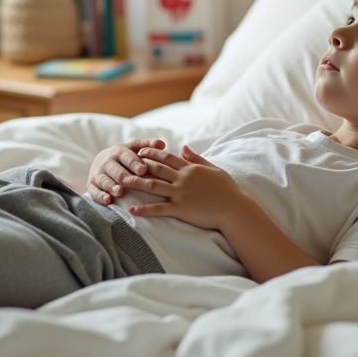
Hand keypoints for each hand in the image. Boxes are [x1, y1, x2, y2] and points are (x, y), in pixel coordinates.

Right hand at [87, 139, 165, 203]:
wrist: (101, 162)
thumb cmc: (124, 157)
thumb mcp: (134, 148)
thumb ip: (147, 146)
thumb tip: (162, 144)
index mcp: (118, 151)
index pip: (126, 156)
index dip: (134, 162)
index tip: (143, 169)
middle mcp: (107, 162)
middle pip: (115, 169)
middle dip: (123, 175)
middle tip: (132, 181)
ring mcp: (98, 174)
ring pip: (104, 180)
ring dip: (111, 186)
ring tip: (120, 191)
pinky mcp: (91, 185)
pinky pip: (94, 191)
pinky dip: (100, 196)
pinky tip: (108, 200)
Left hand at [122, 145, 250, 230]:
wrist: (235, 209)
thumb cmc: (228, 190)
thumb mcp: (214, 168)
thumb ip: (197, 158)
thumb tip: (184, 147)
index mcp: (190, 168)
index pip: (167, 157)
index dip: (152, 153)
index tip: (140, 150)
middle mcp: (183, 178)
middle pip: (156, 168)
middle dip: (138, 165)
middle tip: (124, 163)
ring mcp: (181, 193)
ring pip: (153, 186)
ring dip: (136, 183)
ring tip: (122, 182)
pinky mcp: (181, 209)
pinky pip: (159, 209)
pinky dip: (144, 209)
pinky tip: (131, 209)